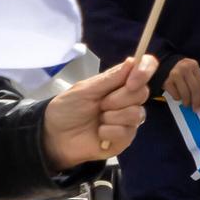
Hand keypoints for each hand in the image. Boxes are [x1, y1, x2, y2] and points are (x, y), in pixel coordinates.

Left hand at [42, 54, 153, 169]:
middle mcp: (128, 99)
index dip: (145, 70)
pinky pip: (127, 132)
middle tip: (100, 104)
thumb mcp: (84, 89)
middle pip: (142, 93)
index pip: (145, 68)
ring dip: (112, 116)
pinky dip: (109, 132)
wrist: (54, 136)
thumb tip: (134, 61)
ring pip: (136, 113)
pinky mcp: (125, 138)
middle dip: (119, 99)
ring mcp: (128, 120)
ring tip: (98, 120)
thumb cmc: (67, 109)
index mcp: (119, 83)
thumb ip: (110, 78)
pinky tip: (99, 133)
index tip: (132, 81)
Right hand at [161, 57, 199, 109]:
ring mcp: (174, 74)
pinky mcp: (166, 81)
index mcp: (193, 65)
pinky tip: (178, 97)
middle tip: (196, 109)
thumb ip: (195, 82)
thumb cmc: (180, 71)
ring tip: (187, 105)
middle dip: (196, 101)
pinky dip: (177, 98)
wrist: (162, 66)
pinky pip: (175, 94)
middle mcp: (185, 68)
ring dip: (187, 101)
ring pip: (185, 92)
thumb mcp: (189, 72)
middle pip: (194, 88)